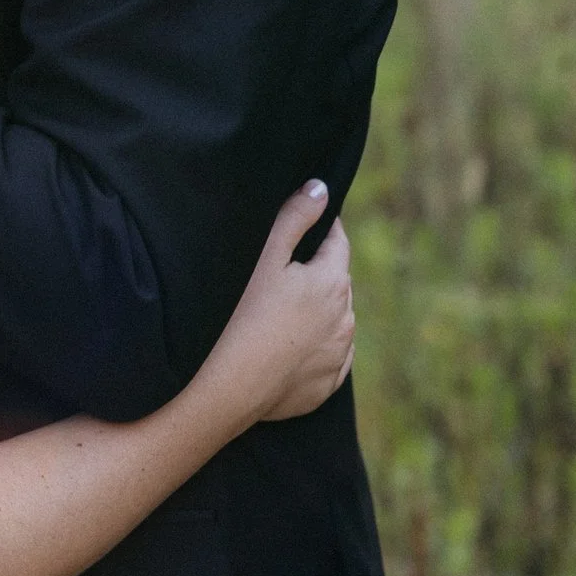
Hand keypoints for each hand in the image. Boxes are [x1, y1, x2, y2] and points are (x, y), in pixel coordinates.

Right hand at [207, 184, 353, 429]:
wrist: (229, 387)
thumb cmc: (241, 313)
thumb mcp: (265, 254)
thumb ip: (296, 216)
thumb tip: (321, 188)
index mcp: (334, 282)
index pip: (338, 242)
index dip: (323, 229)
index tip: (306, 226)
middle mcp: (345, 319)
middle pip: (337, 282)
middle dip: (318, 272)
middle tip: (282, 271)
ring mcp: (337, 356)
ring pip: (335, 322)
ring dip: (317, 312)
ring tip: (280, 312)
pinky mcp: (324, 386)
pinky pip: (327, 359)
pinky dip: (313, 349)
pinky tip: (286, 347)